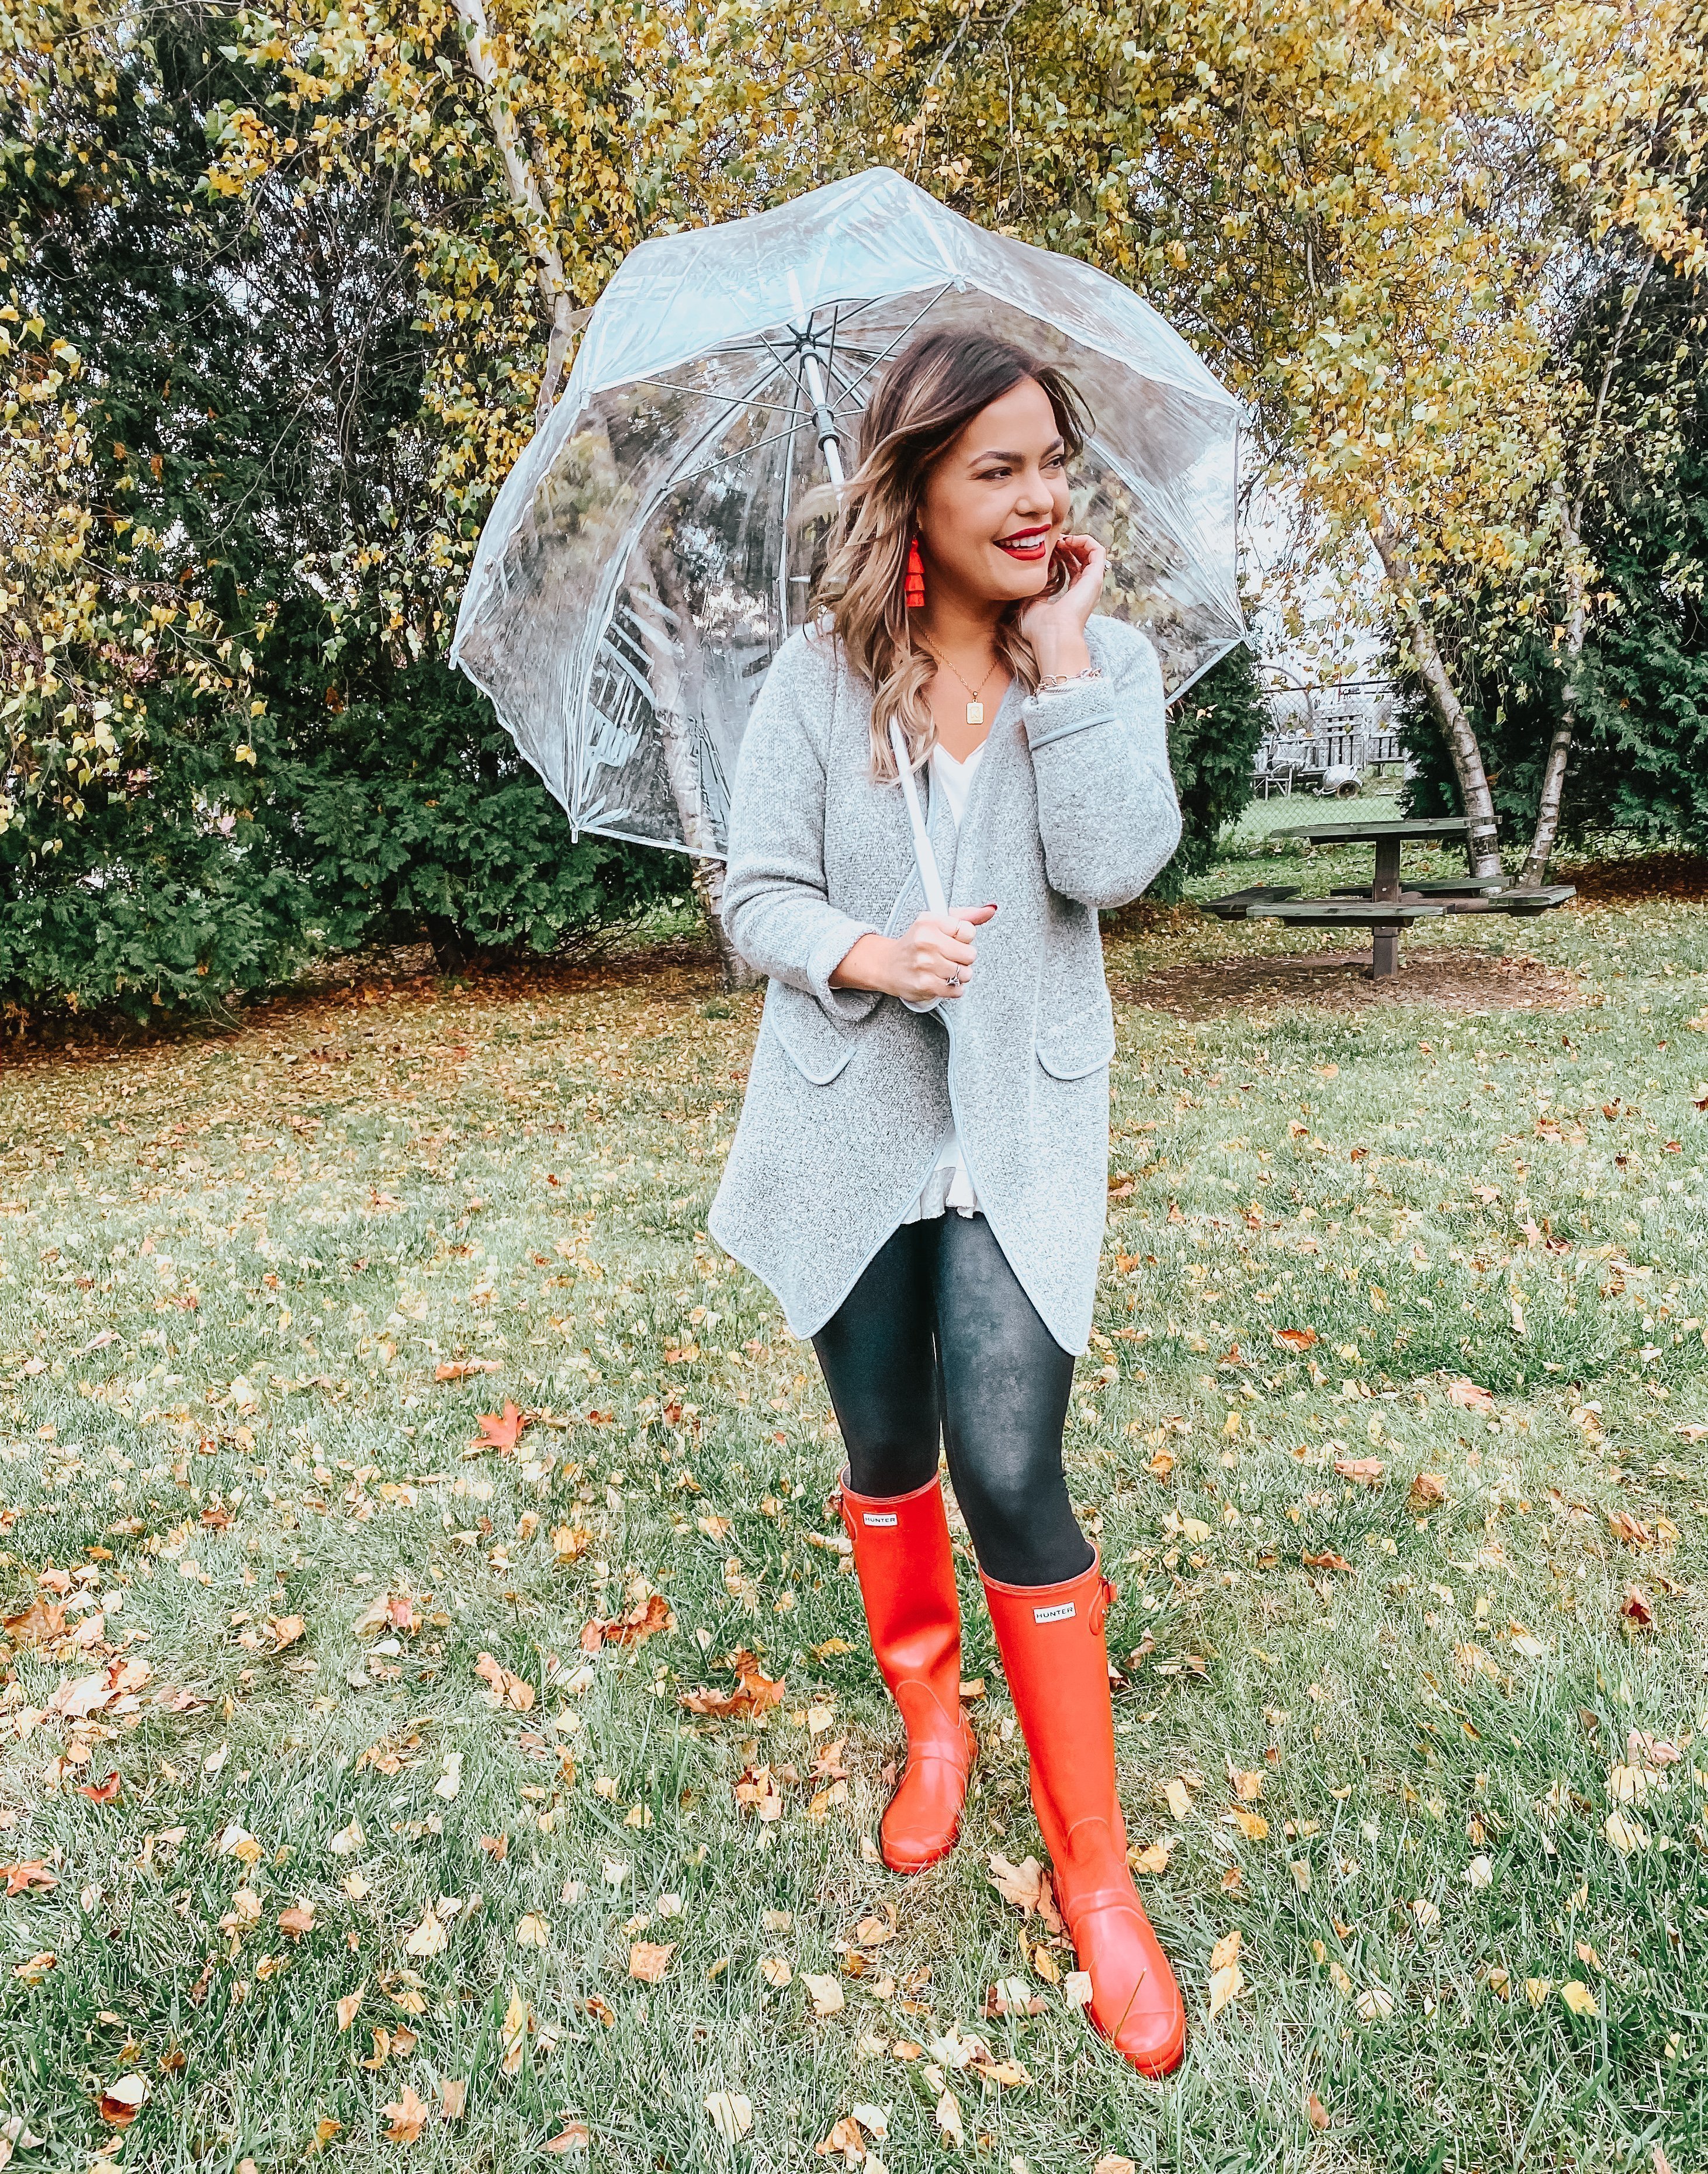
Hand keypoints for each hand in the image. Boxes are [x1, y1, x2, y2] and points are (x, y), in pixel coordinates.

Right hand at [830, 904, 997, 1001]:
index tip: (952, 941)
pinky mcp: (925, 984)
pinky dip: (953, 988)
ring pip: (965, 973)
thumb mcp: (936, 923)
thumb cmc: (916, 943)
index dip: (964, 939)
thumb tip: (991, 909)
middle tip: (948, 957)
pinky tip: (942, 981)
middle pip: (970, 954)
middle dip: (963, 959)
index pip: (968, 931)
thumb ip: (965, 916)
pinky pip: (956, 990)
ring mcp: (925, 964)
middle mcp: (926, 941)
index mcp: (930, 922)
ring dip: (958, 975)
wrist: (888, 965)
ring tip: (944, 970)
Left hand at [1018, 532, 1105, 677]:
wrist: (1053, 636)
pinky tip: (1067, 541)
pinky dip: (1084, 540)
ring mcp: (1091, 583)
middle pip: (1082, 558)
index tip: (1046, 553)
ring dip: (1074, 541)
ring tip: (1059, 541)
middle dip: (1067, 545)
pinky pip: (1097, 550)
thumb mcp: (1032, 603)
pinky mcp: (1095, 577)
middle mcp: (1084, 589)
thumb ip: (1034, 589)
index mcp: (1072, 596)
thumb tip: (1030, 576)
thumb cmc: (1040, 629)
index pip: (1072, 569)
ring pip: (1091, 552)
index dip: (1060, 555)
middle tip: (1052, 544)